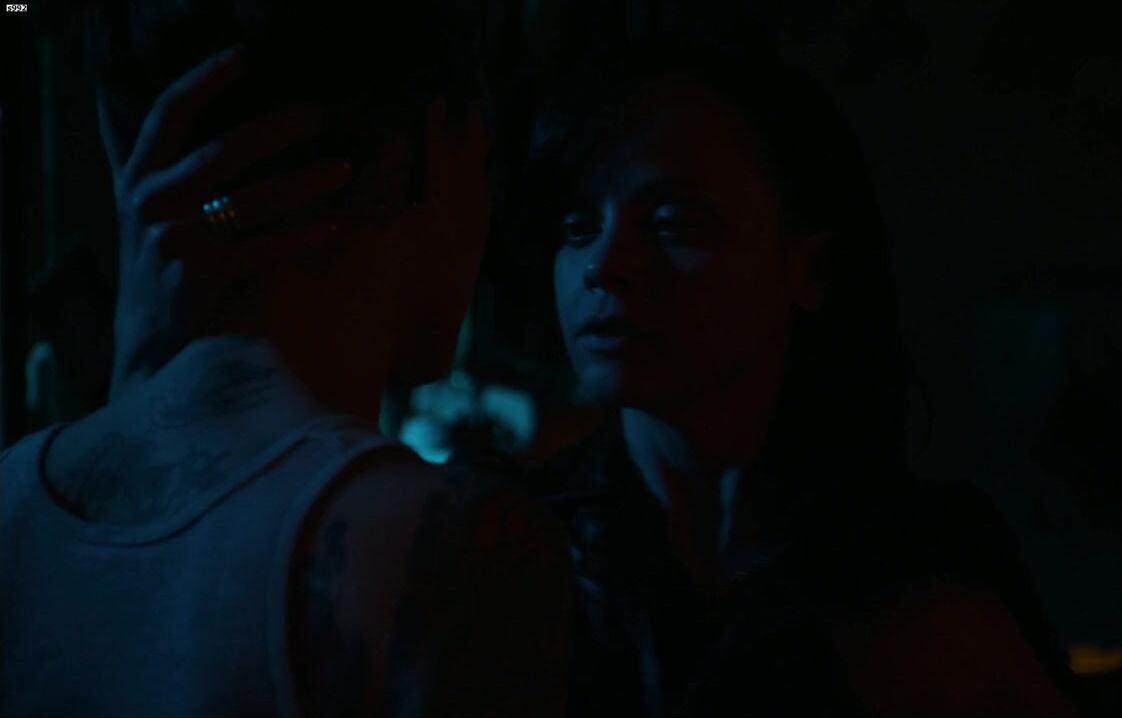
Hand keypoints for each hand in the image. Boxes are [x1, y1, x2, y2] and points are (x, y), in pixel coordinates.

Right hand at [104, 46, 351, 397]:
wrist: (150, 339)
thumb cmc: (168, 263)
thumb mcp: (156, 209)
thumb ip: (179, 168)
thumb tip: (243, 132)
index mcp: (141, 175)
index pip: (168, 113)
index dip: (204, 80)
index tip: (246, 57)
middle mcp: (151, 201)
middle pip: (220, 150)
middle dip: (275, 129)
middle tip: (319, 114)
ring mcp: (172, 238)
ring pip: (248, 199)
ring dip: (301, 182)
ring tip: (343, 169)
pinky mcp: (198, 274)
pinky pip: (261, 249)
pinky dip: (299, 237)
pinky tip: (334, 226)